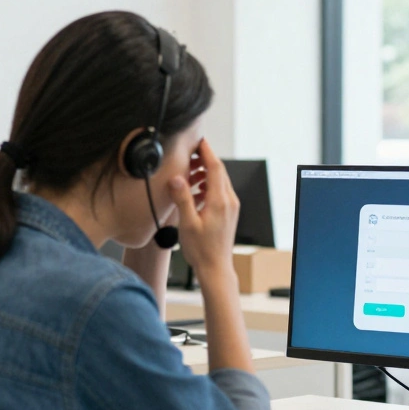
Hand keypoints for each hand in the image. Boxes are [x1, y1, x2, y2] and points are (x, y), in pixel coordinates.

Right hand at [166, 138, 239, 277]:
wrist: (215, 268)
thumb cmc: (201, 250)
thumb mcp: (187, 223)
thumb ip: (182, 199)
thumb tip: (177, 178)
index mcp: (219, 200)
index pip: (215, 167)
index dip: (207, 151)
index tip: (198, 140)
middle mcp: (229, 201)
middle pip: (219, 171)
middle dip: (204, 160)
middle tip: (188, 155)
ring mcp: (231, 206)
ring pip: (220, 181)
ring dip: (205, 174)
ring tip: (188, 176)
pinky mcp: (229, 212)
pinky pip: (220, 192)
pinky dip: (208, 186)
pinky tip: (194, 193)